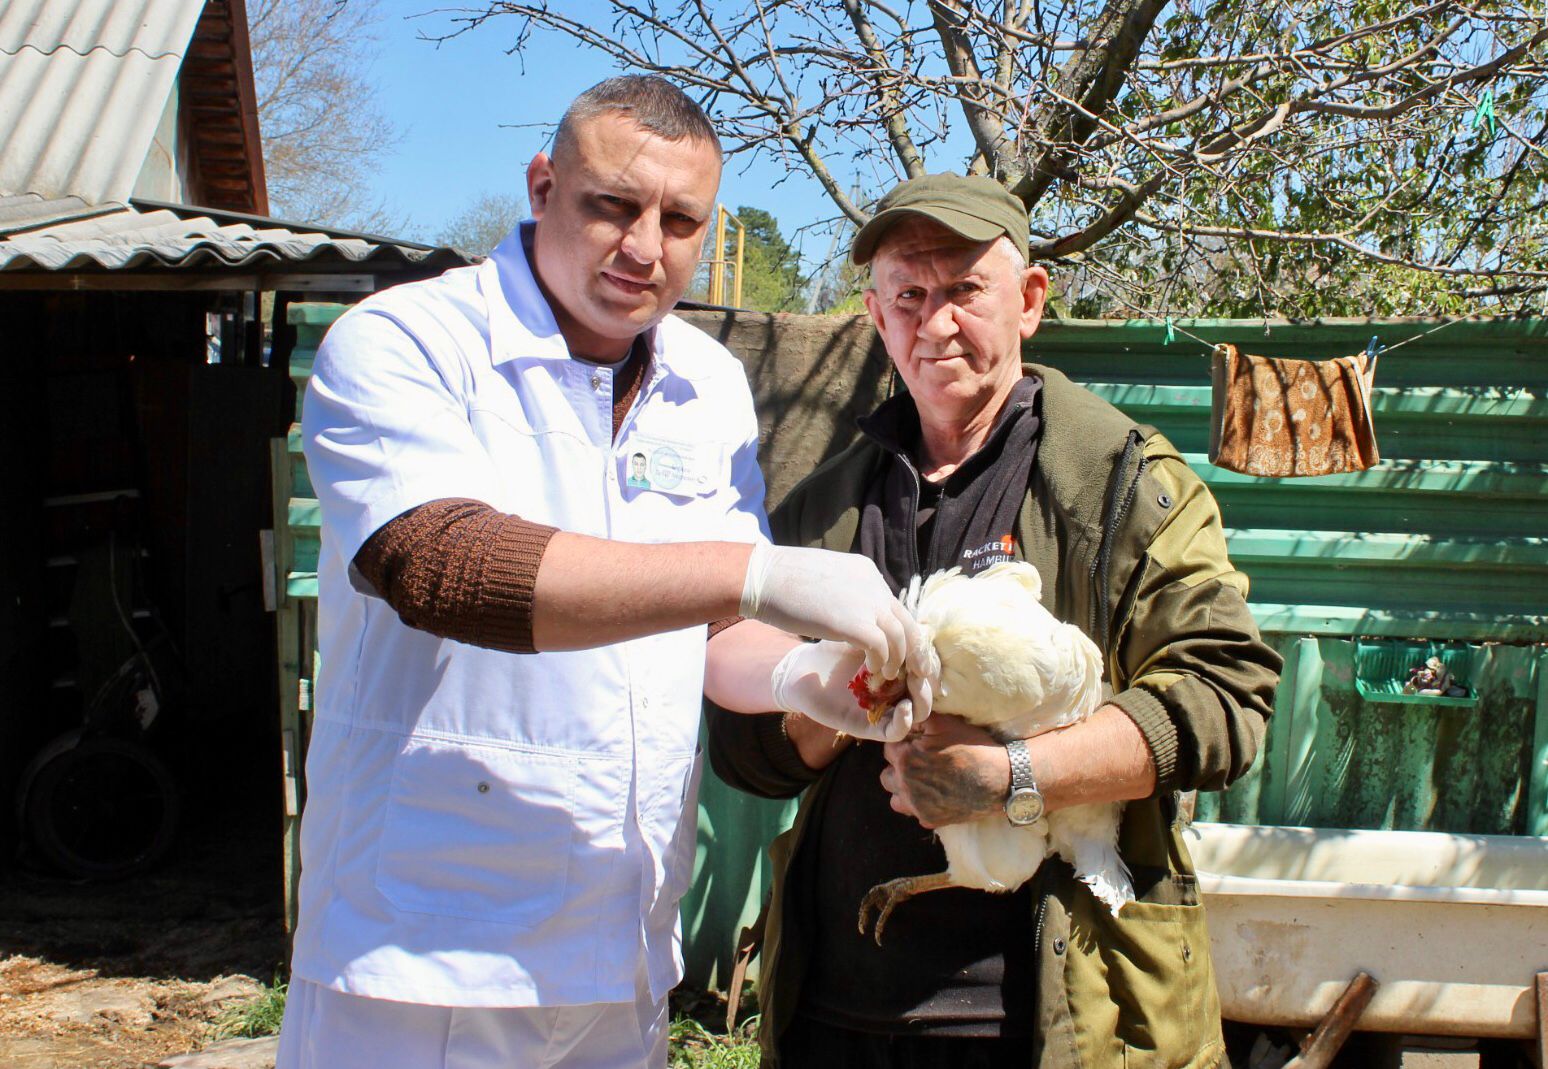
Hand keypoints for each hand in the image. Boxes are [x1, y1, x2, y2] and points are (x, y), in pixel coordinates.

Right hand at [739, 543, 917, 678]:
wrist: (762, 577)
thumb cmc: (780, 577)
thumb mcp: (824, 578)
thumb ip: (843, 591)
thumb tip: (844, 604)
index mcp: (866, 573)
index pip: (893, 604)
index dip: (895, 629)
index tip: (893, 648)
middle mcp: (874, 585)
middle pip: (906, 620)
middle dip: (911, 648)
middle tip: (910, 668)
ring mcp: (867, 603)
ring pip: (899, 637)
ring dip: (896, 660)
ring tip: (887, 675)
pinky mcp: (855, 623)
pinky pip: (881, 649)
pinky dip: (880, 663)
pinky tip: (871, 672)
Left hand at [771, 640, 924, 742]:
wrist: (802, 671)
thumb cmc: (831, 652)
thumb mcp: (860, 637)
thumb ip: (883, 633)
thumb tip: (908, 622)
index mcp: (896, 669)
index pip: (925, 669)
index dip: (929, 661)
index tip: (922, 651)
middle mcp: (894, 690)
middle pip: (925, 690)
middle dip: (928, 680)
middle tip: (919, 670)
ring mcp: (883, 709)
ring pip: (917, 713)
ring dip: (922, 700)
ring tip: (913, 686)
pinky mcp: (868, 727)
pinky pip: (894, 732)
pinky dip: (904, 721)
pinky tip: (903, 707)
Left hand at [880, 715, 1009, 828]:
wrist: (1000, 778)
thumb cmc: (972, 747)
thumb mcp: (944, 722)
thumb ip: (918, 718)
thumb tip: (905, 714)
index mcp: (905, 759)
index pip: (889, 749)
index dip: (903, 744)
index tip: (916, 744)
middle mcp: (905, 785)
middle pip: (887, 775)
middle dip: (899, 767)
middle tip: (918, 762)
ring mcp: (917, 806)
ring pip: (895, 798)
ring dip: (903, 789)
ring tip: (921, 781)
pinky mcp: (930, 819)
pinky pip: (914, 813)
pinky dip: (921, 805)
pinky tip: (935, 795)